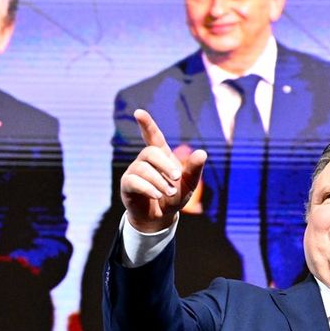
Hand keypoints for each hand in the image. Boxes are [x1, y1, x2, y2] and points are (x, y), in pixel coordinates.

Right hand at [119, 109, 207, 232]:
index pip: (152, 136)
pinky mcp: (127, 185)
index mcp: (160, 155)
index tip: (138, 113)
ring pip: (143, 168)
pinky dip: (148, 188)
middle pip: (150, 152)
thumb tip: (202, 153)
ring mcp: (134, 172)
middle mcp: (145, 160)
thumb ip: (194, 169)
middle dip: (165, 164)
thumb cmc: (174, 197)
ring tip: (169, 192)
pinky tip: (157, 195)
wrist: (161, 217)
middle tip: (177, 177)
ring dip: (159, 181)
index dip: (146, 124)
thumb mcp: (189, 184)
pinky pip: (134, 181)